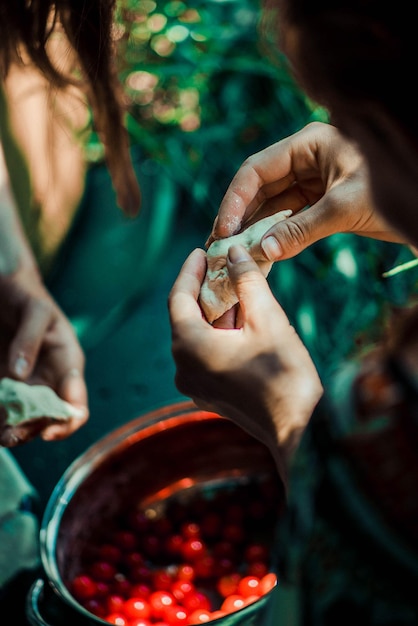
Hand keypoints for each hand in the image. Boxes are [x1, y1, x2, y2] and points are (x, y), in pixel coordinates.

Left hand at [0, 265, 87, 444]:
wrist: (5, 286)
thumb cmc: (27, 295)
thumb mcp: (35, 310)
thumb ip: (29, 340)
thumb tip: (20, 375)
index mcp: (67, 364)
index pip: (76, 404)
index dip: (67, 423)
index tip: (48, 432)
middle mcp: (49, 379)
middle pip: (48, 418)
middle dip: (31, 431)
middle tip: (10, 435)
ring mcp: (26, 383)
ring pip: (24, 418)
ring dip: (12, 430)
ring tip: (0, 435)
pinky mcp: (5, 384)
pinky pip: (3, 408)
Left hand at [168, 245, 322, 481]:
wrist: (298, 431)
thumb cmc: (283, 375)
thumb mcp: (268, 320)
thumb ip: (247, 281)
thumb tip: (235, 252)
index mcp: (190, 346)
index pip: (179, 298)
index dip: (189, 271)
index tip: (200, 252)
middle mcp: (184, 367)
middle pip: (186, 318)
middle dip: (203, 291)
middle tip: (220, 265)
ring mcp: (195, 385)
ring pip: (197, 338)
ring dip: (214, 314)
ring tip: (234, 289)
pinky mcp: (209, 394)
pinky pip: (206, 356)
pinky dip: (218, 335)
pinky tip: (240, 321)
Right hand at [207, 122, 404, 258]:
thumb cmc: (392, 189)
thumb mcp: (344, 208)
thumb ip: (301, 230)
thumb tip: (263, 251)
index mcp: (307, 145)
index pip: (256, 170)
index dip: (235, 200)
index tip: (223, 230)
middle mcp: (305, 161)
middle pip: (259, 189)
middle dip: (239, 218)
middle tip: (219, 247)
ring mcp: (312, 183)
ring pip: (273, 207)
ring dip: (255, 230)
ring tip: (234, 254)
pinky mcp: (321, 203)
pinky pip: (290, 220)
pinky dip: (275, 236)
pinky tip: (261, 254)